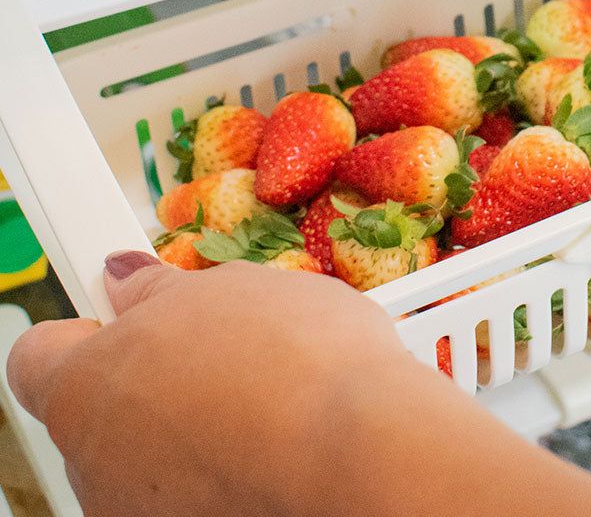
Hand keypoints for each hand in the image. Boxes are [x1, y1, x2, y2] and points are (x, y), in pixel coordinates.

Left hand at [7, 253, 590, 516]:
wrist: (370, 481)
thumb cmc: (302, 371)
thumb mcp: (250, 296)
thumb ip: (176, 291)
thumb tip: (134, 276)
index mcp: (100, 382)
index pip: (39, 346)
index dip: (80, 319)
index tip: (120, 295)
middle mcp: (107, 462)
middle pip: (104, 406)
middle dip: (159, 368)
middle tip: (242, 341)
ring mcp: (160, 512)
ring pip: (166, 454)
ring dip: (213, 415)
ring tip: (297, 391)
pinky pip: (223, 486)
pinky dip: (254, 460)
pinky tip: (318, 438)